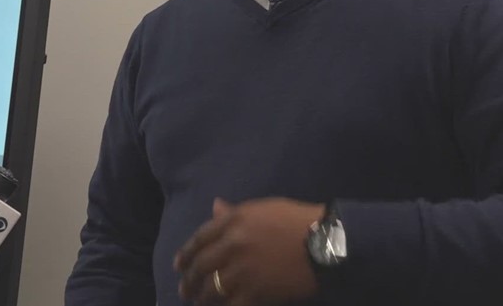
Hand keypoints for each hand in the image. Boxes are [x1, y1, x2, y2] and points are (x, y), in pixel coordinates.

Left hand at [174, 197, 324, 305]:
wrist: (323, 243)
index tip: (179, 265)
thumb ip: (235, 212)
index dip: (186, 254)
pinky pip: (230, 305)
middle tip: (184, 290)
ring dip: (201, 298)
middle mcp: (232, 245)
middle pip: (201, 266)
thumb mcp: (263, 209)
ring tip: (199, 303)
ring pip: (211, 288)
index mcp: (233, 221)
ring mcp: (241, 271)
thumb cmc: (296, 220)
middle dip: (189, 280)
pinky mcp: (254, 292)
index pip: (199, 239)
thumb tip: (215, 206)